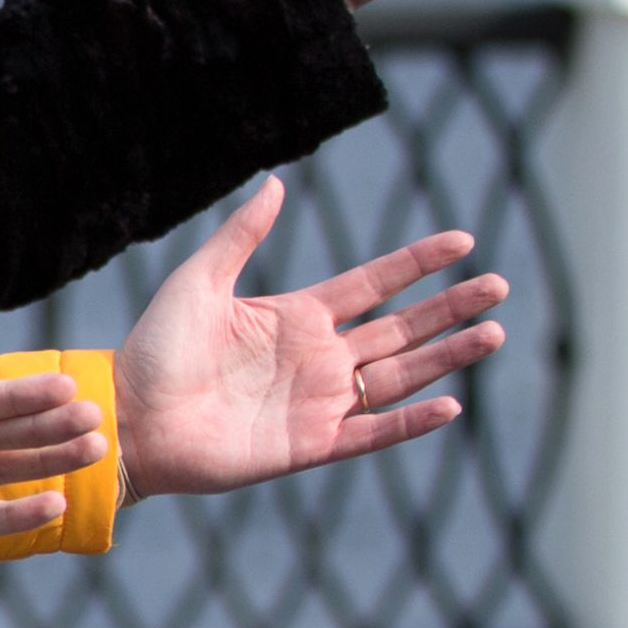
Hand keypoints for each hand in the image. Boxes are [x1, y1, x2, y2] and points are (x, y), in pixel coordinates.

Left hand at [109, 182, 504, 498]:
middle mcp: (317, 358)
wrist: (127, 418)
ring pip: (400, 375)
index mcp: (295, 317)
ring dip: (447, 356)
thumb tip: (275, 183)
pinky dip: (410, 421)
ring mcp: (317, 402)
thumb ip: (241, 235)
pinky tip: (449, 404)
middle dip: (451, 308)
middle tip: (500, 286)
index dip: (416, 263)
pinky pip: (372, 432)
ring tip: (495, 332)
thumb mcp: (198, 282)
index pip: (373, 284)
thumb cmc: (152, 351)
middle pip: (402, 328)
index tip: (461, 240)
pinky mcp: (310, 444)